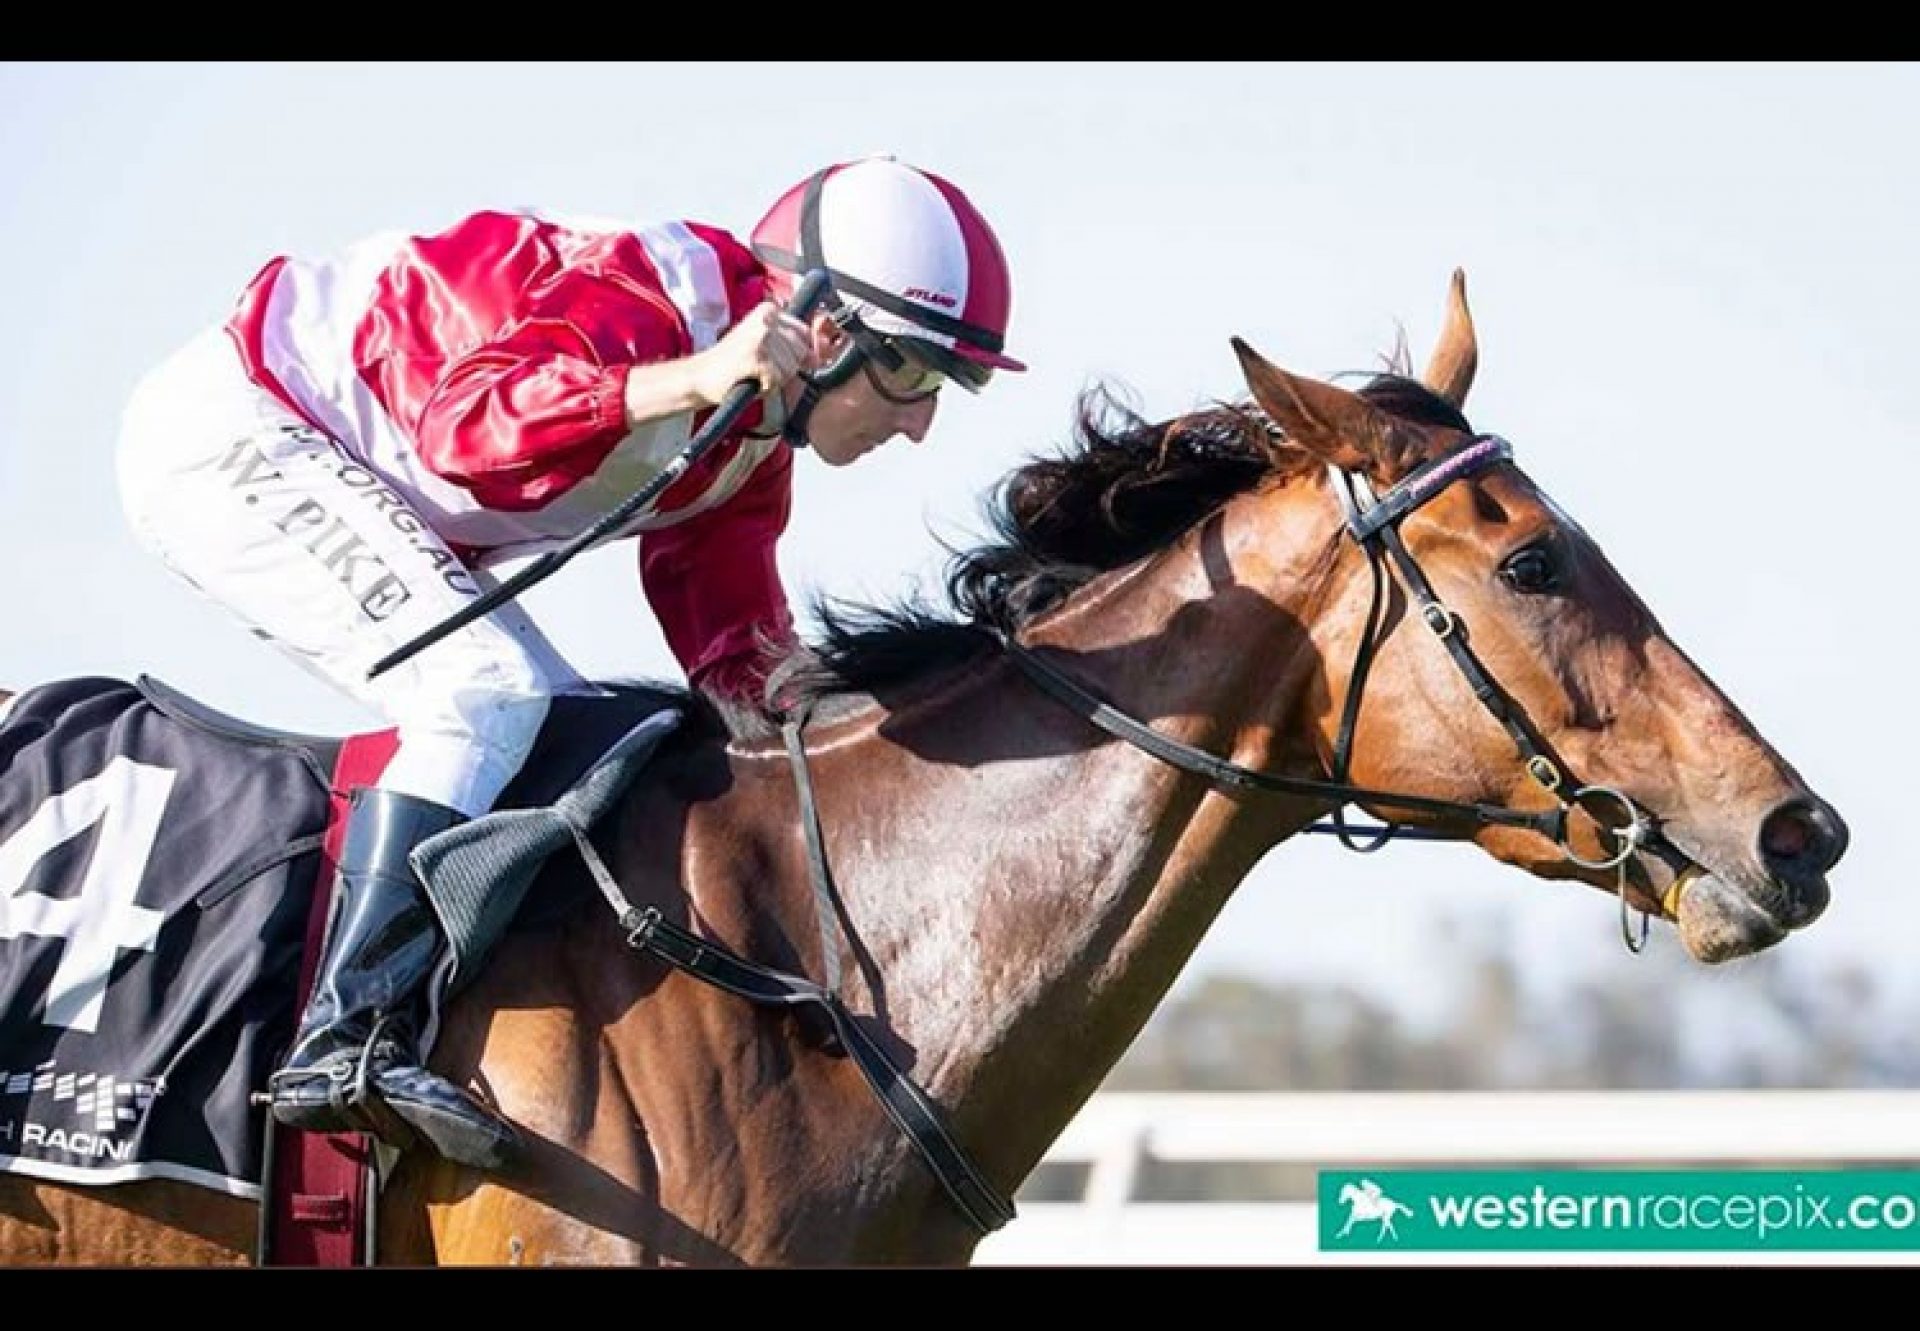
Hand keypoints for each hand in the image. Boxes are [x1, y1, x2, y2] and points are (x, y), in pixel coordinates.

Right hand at [691, 301, 814, 404]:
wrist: (701, 377)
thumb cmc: (732, 363)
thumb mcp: (765, 343)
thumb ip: (793, 343)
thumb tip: (820, 354)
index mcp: (769, 310)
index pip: (803, 333)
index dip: (797, 352)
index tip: (777, 359)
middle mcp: (766, 319)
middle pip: (800, 353)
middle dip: (783, 368)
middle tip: (757, 367)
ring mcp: (761, 336)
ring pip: (790, 369)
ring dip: (773, 379)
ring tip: (752, 372)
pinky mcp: (756, 356)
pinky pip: (777, 380)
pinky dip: (765, 387)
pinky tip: (748, 379)